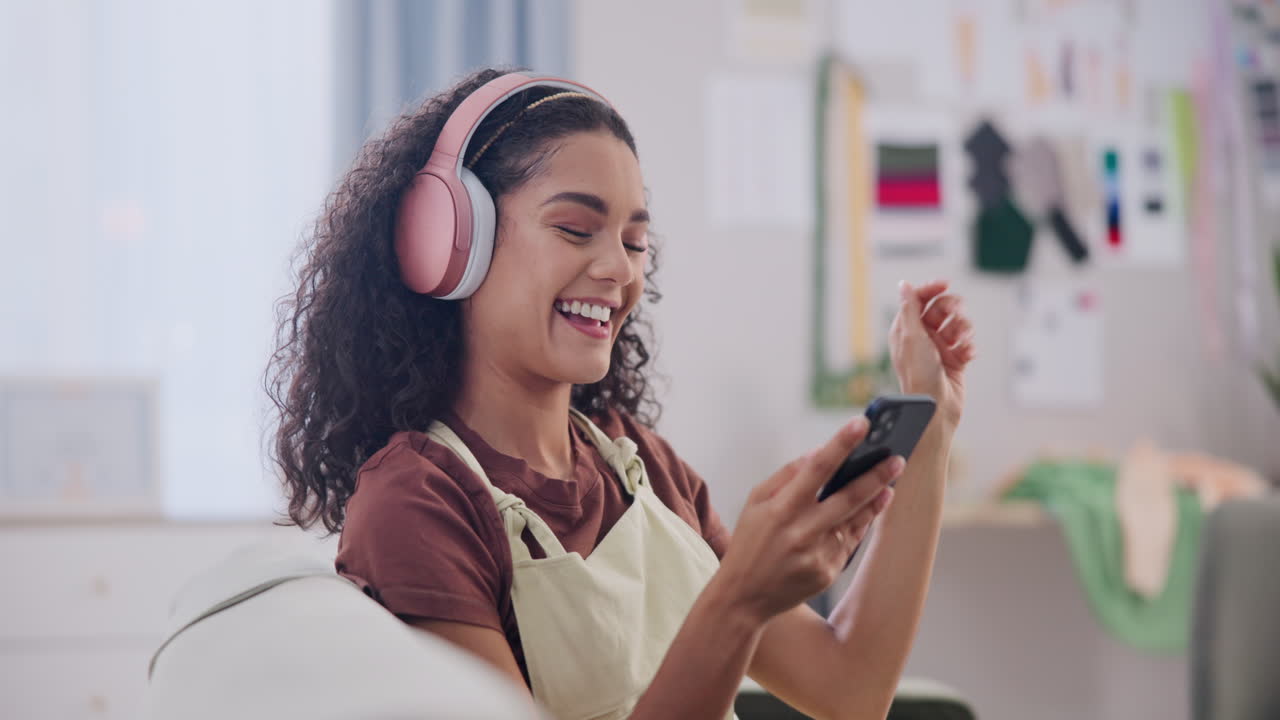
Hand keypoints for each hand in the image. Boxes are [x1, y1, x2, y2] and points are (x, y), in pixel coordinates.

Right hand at [715, 417, 905, 622]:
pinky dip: (860, 524)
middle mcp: (801, 532)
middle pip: (847, 498)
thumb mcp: (755, 503)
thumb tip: (818, 453)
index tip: (861, 423)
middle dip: (875, 476)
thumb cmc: (749, 542)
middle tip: (897, 458)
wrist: (743, 597)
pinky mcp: (827, 573)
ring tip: (890, 483)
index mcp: (780, 509)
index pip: (816, 468)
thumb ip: (786, 476)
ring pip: (855, 521)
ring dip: (875, 500)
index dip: (840, 444)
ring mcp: (817, 555)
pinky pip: (849, 542)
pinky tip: (870, 508)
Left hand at [890, 280, 974, 428]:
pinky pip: (966, 343)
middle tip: (957, 315)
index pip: (918, 300)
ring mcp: (939, 348)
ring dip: (963, 329)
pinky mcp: (955, 360)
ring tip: (963, 340)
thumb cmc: (919, 375)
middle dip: (952, 309)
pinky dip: (968, 346)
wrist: (936, 407)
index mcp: (905, 329)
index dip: (931, 289)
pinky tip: (966, 354)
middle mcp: (921, 337)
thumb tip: (904, 285)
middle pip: (941, 308)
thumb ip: (909, 309)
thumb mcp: (911, 337)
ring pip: (957, 324)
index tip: (945, 284)